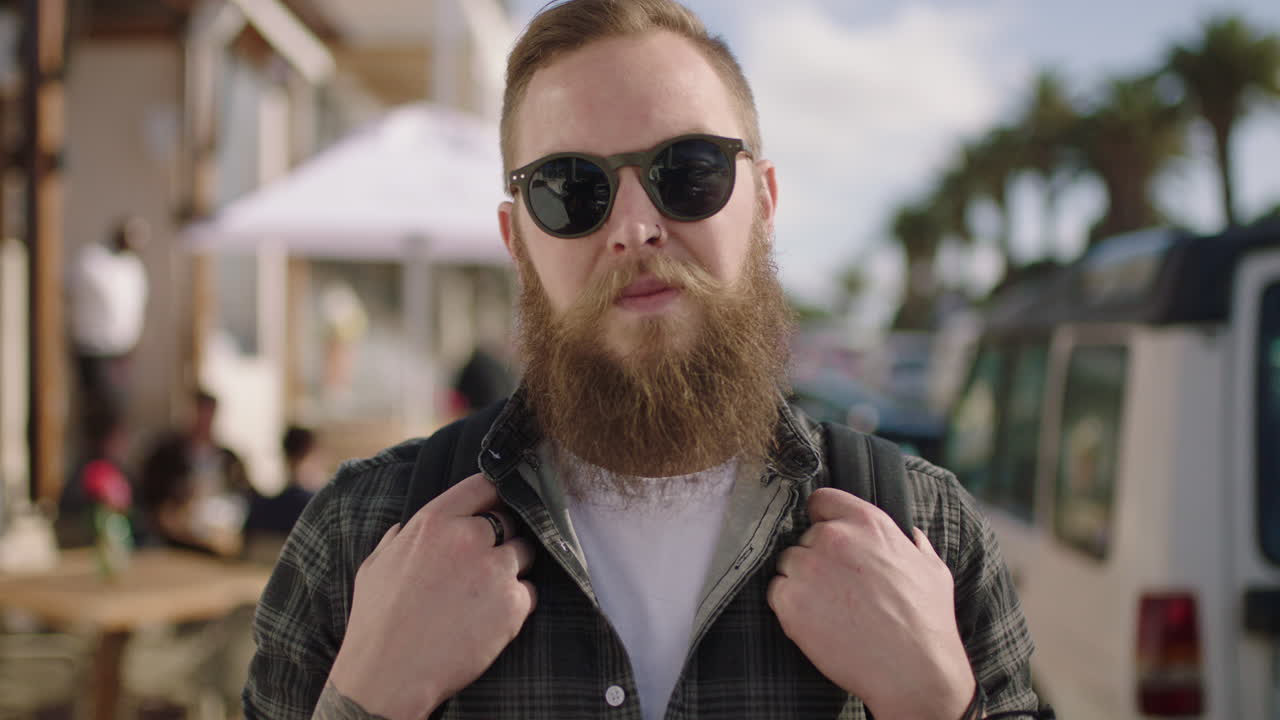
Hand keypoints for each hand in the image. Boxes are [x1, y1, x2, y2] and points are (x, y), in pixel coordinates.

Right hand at [327, 473, 536, 719]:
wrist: (389, 676)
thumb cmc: (376, 623)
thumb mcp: (375, 567)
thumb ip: (396, 540)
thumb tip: (403, 529)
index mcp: (434, 522)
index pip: (483, 486)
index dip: (494, 494)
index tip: (497, 503)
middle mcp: (469, 538)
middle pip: (509, 520)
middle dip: (503, 537)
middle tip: (486, 562)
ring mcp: (496, 570)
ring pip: (525, 552)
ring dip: (513, 567)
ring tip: (489, 592)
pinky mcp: (514, 604)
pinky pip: (530, 591)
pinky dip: (518, 602)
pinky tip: (494, 618)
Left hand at [767, 488, 974, 719]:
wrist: (912, 670)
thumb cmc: (927, 622)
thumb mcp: (932, 569)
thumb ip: (914, 544)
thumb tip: (910, 535)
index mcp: (867, 522)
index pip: (822, 500)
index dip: (822, 519)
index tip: (826, 538)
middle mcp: (833, 538)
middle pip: (804, 538)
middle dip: (816, 560)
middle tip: (837, 588)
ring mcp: (808, 568)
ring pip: (787, 564)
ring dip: (800, 582)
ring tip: (828, 609)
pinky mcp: (790, 601)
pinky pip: (776, 592)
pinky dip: (788, 607)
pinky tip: (816, 623)